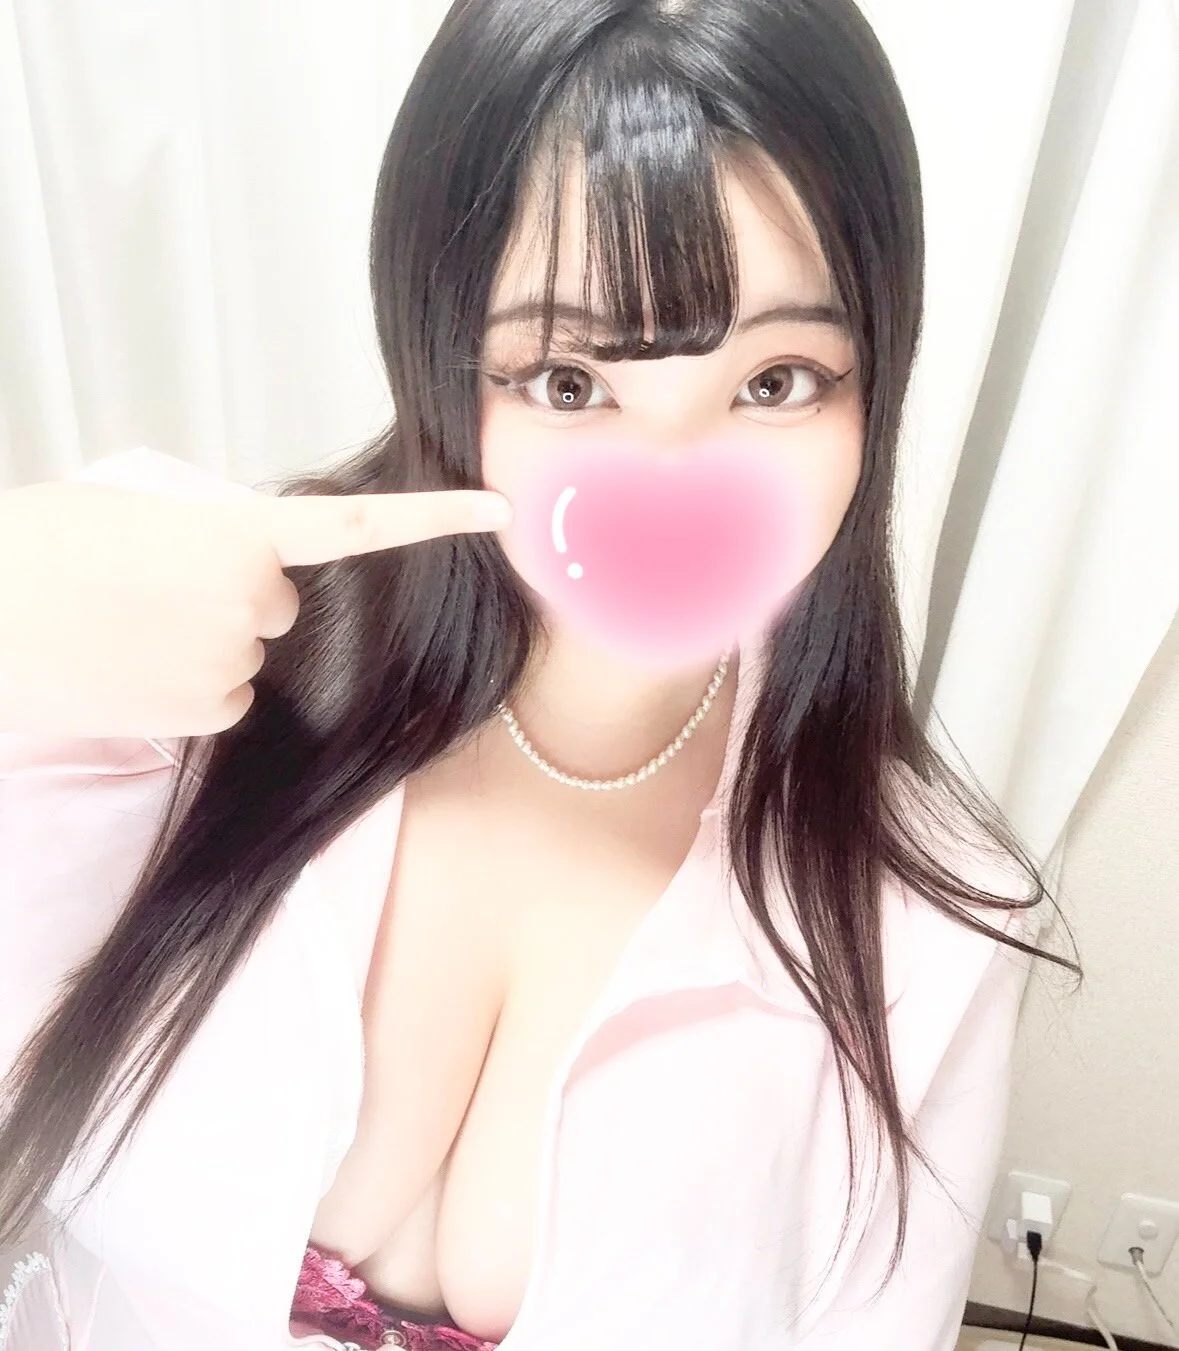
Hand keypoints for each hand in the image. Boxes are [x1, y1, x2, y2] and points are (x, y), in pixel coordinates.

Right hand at [0, 478, 512, 737]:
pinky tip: (130, 669)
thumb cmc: (42, 549)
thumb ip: (211, 535)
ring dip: (202, 645)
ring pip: (245, 657)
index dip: (434, 517)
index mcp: (239, 531)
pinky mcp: (206, 710)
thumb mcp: (136, 514)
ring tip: (125, 626)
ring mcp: (232, 659)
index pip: (357, 526)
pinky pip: (223, 700)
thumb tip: (246, 567)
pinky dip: (187, 689)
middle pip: (277, 607)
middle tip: (152, 592)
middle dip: (233, 601)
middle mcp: (253, 597)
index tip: (499, 509)